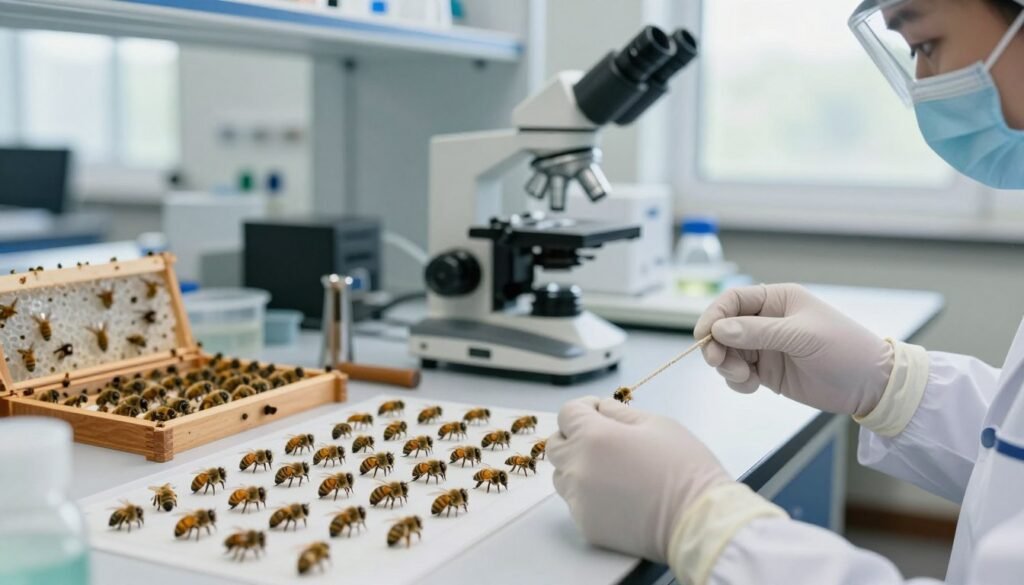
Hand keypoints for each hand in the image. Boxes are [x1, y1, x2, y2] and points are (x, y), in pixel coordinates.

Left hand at [548, 396, 730, 562]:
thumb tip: (601, 408)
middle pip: (556, 445)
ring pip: (562, 475)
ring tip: (612, 470)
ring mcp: (579, 500)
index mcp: (594, 437)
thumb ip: (620, 413)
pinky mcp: (587, 525)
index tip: (599, 412)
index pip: (566, 413)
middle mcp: (579, 468)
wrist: (699, 521)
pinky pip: (576, 503)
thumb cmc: (685, 468)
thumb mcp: (657, 424)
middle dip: (574, 436)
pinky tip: (618, 495)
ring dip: (578, 467)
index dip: (583, 408)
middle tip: (603, 440)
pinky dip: (589, 495)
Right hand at [694, 284, 893, 416]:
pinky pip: (737, 373)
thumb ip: (759, 332)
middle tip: (718, 362)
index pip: (732, 301)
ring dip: (726, 366)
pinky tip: (752, 387)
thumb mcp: (801, 336)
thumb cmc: (844, 350)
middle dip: (716, 345)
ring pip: (726, 352)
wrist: (870, 385)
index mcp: (777, 300)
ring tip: (744, 378)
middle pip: (723, 328)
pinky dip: (736, 381)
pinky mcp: (766, 371)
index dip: (714, 316)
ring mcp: (765, 347)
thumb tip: (719, 330)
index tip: (703, 336)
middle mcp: (766, 320)